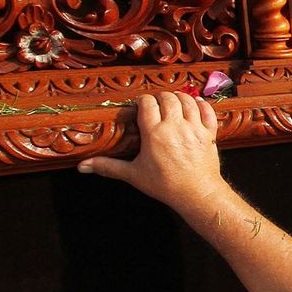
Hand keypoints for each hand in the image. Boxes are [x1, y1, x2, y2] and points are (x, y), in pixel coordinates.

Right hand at [78, 92, 226, 213]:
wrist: (197, 194)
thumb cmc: (164, 185)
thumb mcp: (133, 174)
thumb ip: (108, 167)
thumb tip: (82, 166)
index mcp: (155, 133)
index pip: (147, 103)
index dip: (143, 101)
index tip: (140, 105)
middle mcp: (175, 126)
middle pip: (168, 98)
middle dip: (160, 97)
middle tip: (155, 104)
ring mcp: (194, 129)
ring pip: (188, 101)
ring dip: (179, 98)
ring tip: (172, 102)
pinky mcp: (209, 134)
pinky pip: (208, 111)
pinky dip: (201, 104)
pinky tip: (195, 103)